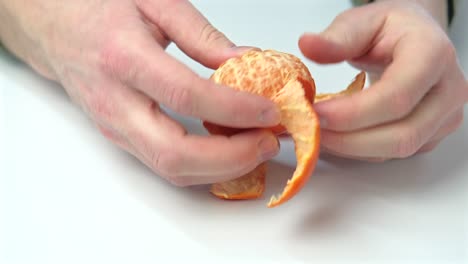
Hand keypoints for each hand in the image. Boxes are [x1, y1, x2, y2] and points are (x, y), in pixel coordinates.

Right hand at [0, 0, 280, 184]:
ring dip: (222, 167)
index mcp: (123, 57)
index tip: (269, 110)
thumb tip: (246, 62)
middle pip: (175, 152)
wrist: (53, 26)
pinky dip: (203, 166)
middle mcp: (115, 102)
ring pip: (170, 168)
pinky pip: (165, 164)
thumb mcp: (155, 3)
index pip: (185, 95)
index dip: (233, 108)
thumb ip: (202, 36)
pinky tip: (227, 149)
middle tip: (268, 142)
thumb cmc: (98, 7)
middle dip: (231, 157)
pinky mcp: (120, 137)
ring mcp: (115, 126)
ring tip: (256, 147)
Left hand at [299, 0, 467, 160]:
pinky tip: (335, 136)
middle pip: (401, 135)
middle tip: (311, 129)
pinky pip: (393, 154)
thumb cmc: (392, 28)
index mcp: (433, 55)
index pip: (396, 97)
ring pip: (396, 150)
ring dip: (351, 148)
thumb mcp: (362, 21)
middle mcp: (448, 90)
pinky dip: (359, 150)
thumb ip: (337, 37)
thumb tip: (307, 45)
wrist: (416, 38)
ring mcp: (444, 117)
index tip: (316, 114)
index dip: (353, 113)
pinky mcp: (432, 135)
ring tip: (318, 132)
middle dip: (348, 140)